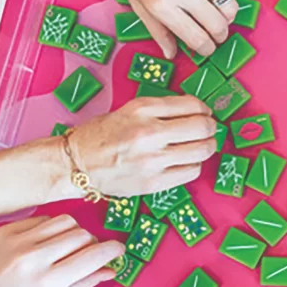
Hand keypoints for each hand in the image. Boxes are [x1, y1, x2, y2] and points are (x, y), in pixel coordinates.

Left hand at [0, 216, 123, 286]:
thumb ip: (83, 284)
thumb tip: (110, 271)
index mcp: (49, 282)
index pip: (94, 255)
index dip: (113, 250)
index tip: (118, 249)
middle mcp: (35, 258)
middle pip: (82, 235)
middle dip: (92, 243)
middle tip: (87, 253)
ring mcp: (18, 241)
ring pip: (65, 221)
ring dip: (73, 232)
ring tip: (66, 245)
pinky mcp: (5, 230)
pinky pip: (41, 219)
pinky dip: (50, 228)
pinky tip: (44, 241)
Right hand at [64, 96, 217, 196]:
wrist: (75, 164)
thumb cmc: (100, 135)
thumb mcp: (127, 110)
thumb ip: (159, 110)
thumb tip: (195, 112)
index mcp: (142, 109)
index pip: (191, 104)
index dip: (204, 109)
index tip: (205, 112)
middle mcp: (149, 132)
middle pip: (202, 127)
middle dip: (211, 127)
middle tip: (209, 129)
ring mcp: (153, 160)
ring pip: (202, 151)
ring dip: (208, 146)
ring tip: (202, 145)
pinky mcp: (154, 182)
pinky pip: (191, 171)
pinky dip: (194, 165)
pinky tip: (186, 161)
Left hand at [85, 0, 239, 58]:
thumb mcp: (135, 1)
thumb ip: (157, 30)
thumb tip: (171, 52)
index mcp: (161, 4)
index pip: (198, 38)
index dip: (206, 49)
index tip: (207, 48)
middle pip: (218, 25)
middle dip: (220, 35)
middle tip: (215, 35)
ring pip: (230, 7)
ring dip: (227, 16)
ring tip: (218, 15)